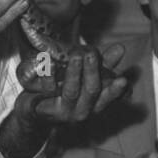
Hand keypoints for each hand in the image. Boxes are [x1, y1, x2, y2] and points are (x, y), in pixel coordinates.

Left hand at [13, 43, 127, 128]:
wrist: (35, 110)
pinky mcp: (44, 106)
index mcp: (95, 104)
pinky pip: (48, 89)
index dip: (116, 89)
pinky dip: (49, 75)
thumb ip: (105, 63)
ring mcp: (62, 110)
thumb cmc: (66, 91)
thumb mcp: (87, 77)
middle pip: (91, 91)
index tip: (123, 80)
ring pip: (71, 91)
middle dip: (92, 71)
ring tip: (76, 55)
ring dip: (74, 72)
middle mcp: (82, 110)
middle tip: (91, 54)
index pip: (109, 97)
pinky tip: (50, 62)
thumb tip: (120, 48)